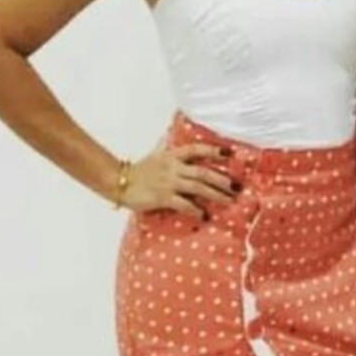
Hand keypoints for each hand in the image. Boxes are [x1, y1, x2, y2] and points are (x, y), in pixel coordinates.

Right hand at [121, 143, 237, 216]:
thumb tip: (177, 140)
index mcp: (172, 155)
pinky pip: (184, 204)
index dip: (213, 150)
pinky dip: (196, 210)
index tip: (229, 152)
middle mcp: (173, 167)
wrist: (119, 181)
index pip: (196, 149)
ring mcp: (168, 182)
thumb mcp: (156, 155)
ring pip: (198, 187)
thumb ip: (169, 150)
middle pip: (203, 172)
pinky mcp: (162, 197)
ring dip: (216, 195)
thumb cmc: (139, 171)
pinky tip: (204, 216)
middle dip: (222, 180)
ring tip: (229, 201)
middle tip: (237, 187)